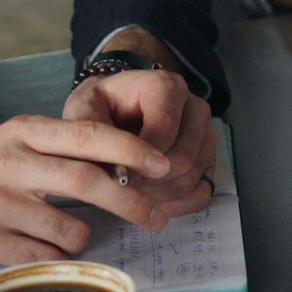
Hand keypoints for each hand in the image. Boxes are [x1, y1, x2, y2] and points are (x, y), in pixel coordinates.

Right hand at [0, 115, 174, 268]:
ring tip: (71, 236)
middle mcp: (13, 163)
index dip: (133, 151)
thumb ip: (53, 149)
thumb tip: (115, 164)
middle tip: (155, 214)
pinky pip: (40, 256)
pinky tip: (41, 252)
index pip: (91, 135)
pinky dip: (53, 259)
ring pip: (69, 227)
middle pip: (89, 180)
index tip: (164, 164)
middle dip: (131, 200)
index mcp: (24, 132)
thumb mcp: (6, 143)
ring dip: (82, 238)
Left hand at [64, 68, 217, 220]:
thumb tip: (117, 174)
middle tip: (122, 191)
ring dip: (161, 196)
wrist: (114, 108)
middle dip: (150, 182)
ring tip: (132, 196)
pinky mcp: (208, 157)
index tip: (117, 178)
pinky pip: (201, 190)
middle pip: (182, 158)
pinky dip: (177, 205)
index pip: (164, 131)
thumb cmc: (99, 108)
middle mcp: (193, 107)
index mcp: (166, 87)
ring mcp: (205, 133)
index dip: (140, 162)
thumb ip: (93, 137)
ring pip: (192, 177)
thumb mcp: (83, 112)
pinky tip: (151, 204)